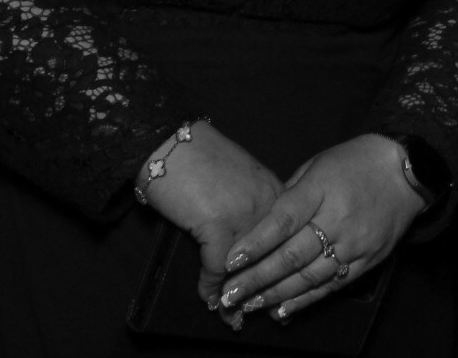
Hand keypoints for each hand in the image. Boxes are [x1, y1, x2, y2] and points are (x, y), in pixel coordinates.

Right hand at [136, 122, 282, 323]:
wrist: (170, 143)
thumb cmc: (199, 161)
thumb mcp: (238, 182)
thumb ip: (251, 209)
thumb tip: (249, 245)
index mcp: (277, 192)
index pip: (287, 239)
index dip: (279, 268)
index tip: (277, 290)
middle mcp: (269, 203)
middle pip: (272, 257)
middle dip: (262, 289)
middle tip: (255, 313)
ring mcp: (246, 214)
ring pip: (247, 267)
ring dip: (236, 294)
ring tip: (230, 314)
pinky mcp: (218, 223)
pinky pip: (217, 266)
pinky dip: (210, 285)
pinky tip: (208, 297)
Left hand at [216, 134, 426, 323]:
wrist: (407, 170)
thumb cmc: (355, 162)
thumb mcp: (317, 165)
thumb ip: (290, 195)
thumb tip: (261, 226)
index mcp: (322, 188)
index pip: (283, 220)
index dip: (255, 244)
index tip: (230, 262)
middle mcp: (338, 219)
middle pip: (292, 255)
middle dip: (257, 278)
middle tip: (229, 294)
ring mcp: (355, 243)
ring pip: (310, 276)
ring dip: (276, 294)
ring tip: (249, 304)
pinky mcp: (368, 260)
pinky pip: (333, 285)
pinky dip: (306, 300)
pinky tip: (283, 309)